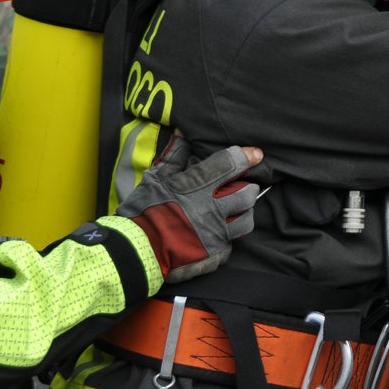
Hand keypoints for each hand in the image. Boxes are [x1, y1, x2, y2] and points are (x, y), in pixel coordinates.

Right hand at [116, 133, 262, 282]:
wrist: (133, 251)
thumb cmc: (143, 211)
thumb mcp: (155, 178)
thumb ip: (175, 156)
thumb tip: (184, 133)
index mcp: (197, 187)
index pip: (232, 164)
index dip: (247, 156)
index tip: (255, 155)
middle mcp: (211, 209)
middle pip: (248, 193)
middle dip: (248, 188)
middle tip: (240, 187)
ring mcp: (215, 234)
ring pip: (247, 220)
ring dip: (243, 214)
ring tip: (232, 212)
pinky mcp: (214, 255)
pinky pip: (231, 245)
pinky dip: (226, 239)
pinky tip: (215, 235)